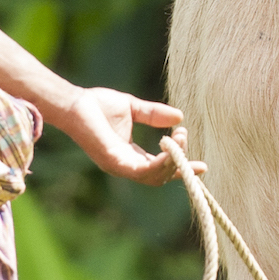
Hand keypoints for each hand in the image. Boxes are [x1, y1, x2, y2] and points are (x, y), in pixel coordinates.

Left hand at [44, 87, 204, 183]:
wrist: (75, 102)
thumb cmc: (97, 104)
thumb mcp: (133, 108)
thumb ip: (154, 114)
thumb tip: (180, 118)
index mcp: (131, 154)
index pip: (160, 168)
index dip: (181, 167)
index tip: (202, 165)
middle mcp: (126, 165)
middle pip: (161, 177)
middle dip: (181, 167)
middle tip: (191, 146)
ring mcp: (120, 167)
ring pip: (155, 177)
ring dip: (173, 162)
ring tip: (180, 139)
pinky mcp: (115, 163)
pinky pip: (143, 171)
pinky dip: (160, 163)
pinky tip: (170, 147)